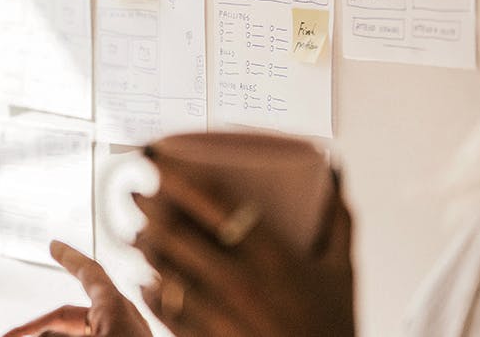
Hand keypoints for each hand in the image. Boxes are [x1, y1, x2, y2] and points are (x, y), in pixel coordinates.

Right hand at [4, 241, 152, 336]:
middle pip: (69, 315)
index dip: (69, 257)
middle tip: (9, 336)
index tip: (54, 245)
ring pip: (75, 334)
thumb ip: (57, 336)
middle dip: (36, 327)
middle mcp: (118, 321)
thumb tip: (35, 336)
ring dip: (50, 336)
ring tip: (28, 336)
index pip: (88, 272)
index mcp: (115, 307)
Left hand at [132, 164, 354, 336]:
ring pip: (163, 268)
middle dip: (149, 207)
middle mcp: (240, 283)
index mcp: (273, 259)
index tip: (160, 160)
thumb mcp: (343, 273)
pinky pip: (165, 308)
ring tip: (136, 232)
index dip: (180, 177)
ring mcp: (219, 313)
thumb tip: (332, 174)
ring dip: (144, 246)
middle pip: (177, 233)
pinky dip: (151, 289)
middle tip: (136, 192)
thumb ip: (337, 221)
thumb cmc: (332, 328)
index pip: (216, 204)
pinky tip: (147, 278)